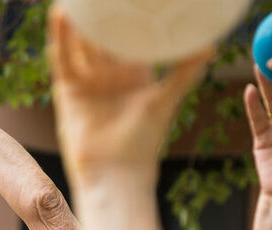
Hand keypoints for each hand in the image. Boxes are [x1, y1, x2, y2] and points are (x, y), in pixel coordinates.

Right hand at [48, 8, 211, 187]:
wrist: (116, 172)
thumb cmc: (144, 141)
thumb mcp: (166, 99)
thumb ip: (184, 71)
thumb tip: (211, 47)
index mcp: (136, 75)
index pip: (132, 38)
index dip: (131, 16)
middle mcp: (110, 76)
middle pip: (104, 37)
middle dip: (103, 14)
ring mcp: (88, 83)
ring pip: (81, 44)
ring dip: (79, 21)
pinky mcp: (69, 92)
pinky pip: (63, 61)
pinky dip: (61, 40)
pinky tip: (60, 17)